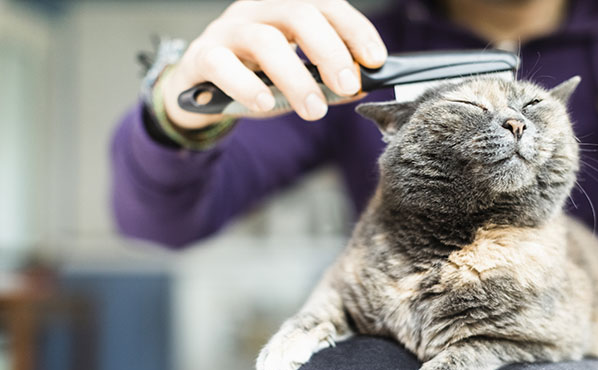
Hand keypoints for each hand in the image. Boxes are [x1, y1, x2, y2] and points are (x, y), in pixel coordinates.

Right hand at [161, 0, 386, 128]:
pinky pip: (222, 64)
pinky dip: (247, 85)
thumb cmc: (255, 80)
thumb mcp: (295, 78)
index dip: (354, 29)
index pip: (326, 6)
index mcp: (285, 10)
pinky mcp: (201, 56)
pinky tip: (266, 105)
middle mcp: (257, 11)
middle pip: (299, 14)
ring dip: (295, 77)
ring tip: (314, 110)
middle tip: (348, 86)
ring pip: (264, 40)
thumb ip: (325, 81)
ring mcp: (227, 30)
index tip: (375, 60)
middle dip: (330, 51)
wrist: (202, 92)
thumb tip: (361, 87)